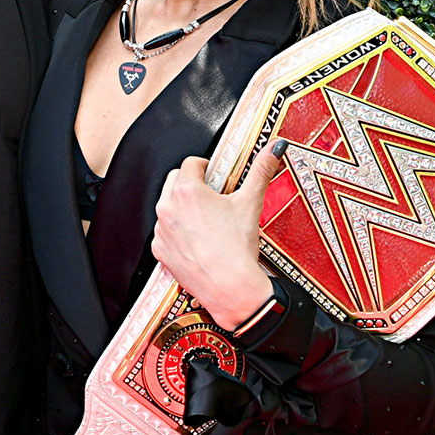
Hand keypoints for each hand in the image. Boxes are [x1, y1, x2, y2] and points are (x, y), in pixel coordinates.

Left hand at [151, 140, 285, 330]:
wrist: (230, 287)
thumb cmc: (237, 247)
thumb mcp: (251, 202)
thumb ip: (261, 170)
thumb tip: (274, 147)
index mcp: (187, 191)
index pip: (191, 163)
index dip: (206, 167)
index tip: (215, 175)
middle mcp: (167, 207)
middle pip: (175, 181)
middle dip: (192, 184)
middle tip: (212, 196)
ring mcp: (161, 230)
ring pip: (168, 206)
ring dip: (182, 207)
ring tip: (207, 219)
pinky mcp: (160, 251)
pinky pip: (165, 232)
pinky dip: (177, 232)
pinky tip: (197, 240)